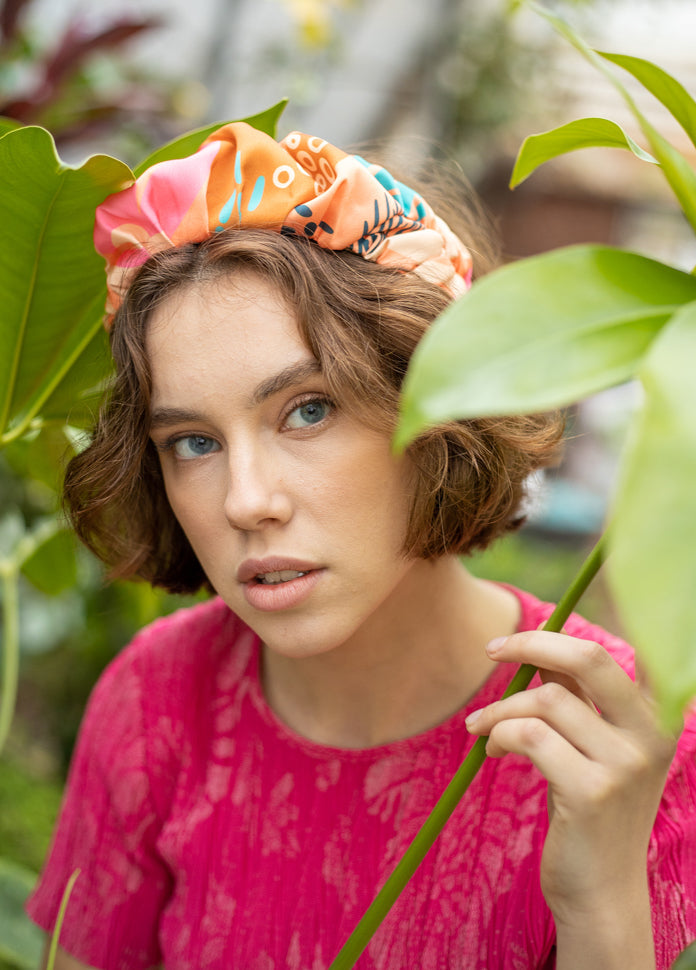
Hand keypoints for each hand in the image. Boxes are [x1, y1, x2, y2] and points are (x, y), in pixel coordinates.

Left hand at [465, 630, 676, 954]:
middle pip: (589, 658)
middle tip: (492, 649)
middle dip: (531, 644)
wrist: (601, 891)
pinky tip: (492, 749)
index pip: (623, 652)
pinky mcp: (591, 792)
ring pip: (546, 701)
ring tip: (482, 727)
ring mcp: (624, 765)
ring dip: (500, 708)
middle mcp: (651, 735)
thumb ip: (578, 697)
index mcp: (657, 717)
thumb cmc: (591, 809)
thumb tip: (540, 647)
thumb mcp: (595, 746)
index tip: (531, 628)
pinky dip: (500, 734)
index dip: (579, 628)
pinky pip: (530, 736)